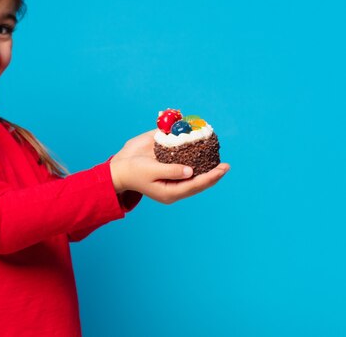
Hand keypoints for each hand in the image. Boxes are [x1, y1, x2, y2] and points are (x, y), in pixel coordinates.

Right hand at [110, 133, 229, 203]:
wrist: (120, 168)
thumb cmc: (133, 170)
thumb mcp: (151, 170)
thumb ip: (171, 170)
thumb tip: (191, 171)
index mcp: (170, 192)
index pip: (196, 185)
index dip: (211, 177)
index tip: (223, 168)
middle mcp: (174, 188)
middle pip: (199, 184)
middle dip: (213, 174)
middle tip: (226, 165)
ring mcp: (172, 181)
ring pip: (195, 178)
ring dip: (207, 169)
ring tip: (219, 162)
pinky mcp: (170, 173)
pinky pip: (187, 170)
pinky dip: (197, 162)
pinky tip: (204, 156)